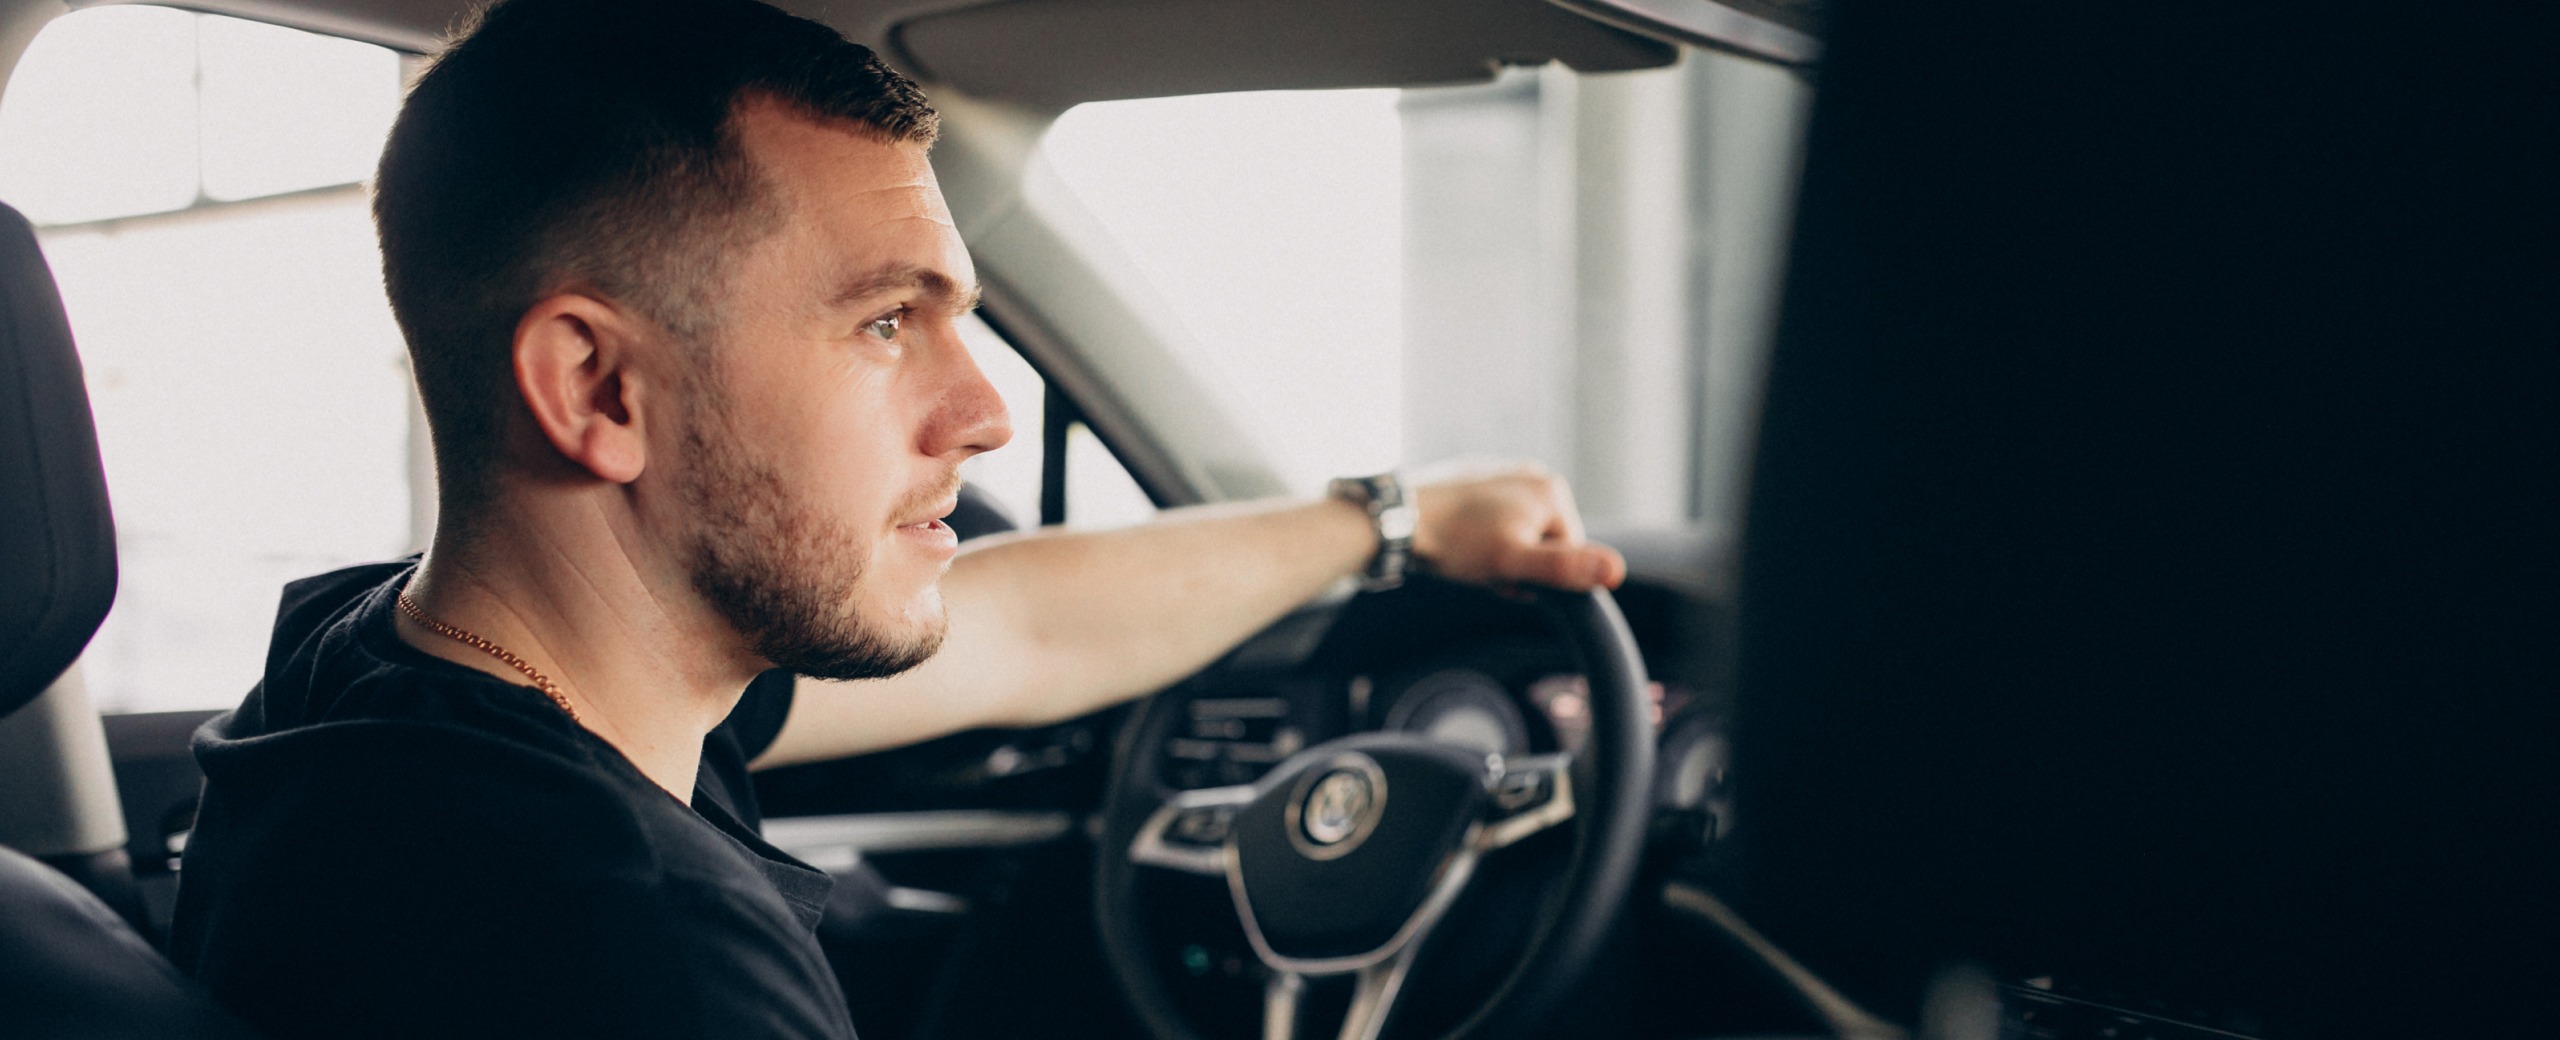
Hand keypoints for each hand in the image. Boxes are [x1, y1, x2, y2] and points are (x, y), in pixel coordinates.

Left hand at [1408, 461, 1625, 590]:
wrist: (1398, 518)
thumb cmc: (1456, 542)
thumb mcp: (1514, 562)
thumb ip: (1565, 568)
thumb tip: (1616, 571)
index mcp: (1553, 491)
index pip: (1567, 554)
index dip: (1538, 577)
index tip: (1507, 576)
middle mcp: (1533, 474)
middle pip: (1542, 542)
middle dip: (1519, 562)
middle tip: (1485, 568)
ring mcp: (1504, 473)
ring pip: (1517, 533)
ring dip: (1499, 552)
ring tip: (1470, 554)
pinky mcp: (1477, 478)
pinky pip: (1494, 519)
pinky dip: (1481, 535)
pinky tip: (1460, 539)